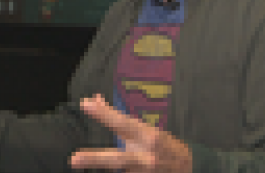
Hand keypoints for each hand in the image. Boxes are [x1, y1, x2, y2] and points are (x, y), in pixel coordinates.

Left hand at [71, 94, 192, 172]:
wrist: (190, 169)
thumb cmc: (165, 146)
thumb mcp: (147, 130)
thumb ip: (120, 121)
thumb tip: (94, 100)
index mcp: (149, 136)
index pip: (122, 123)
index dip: (104, 114)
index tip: (86, 104)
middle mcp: (146, 157)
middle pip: (117, 159)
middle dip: (94, 159)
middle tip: (74, 159)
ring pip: (119, 169)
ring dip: (106, 164)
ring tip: (85, 163)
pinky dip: (123, 170)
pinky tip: (118, 168)